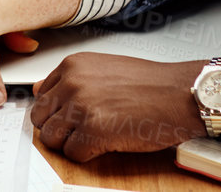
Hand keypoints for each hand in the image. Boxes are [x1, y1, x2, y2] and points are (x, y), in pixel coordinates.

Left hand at [30, 54, 207, 160]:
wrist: (180, 94)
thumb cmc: (150, 84)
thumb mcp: (103, 68)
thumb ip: (70, 79)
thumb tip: (39, 90)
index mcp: (73, 65)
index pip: (40, 95)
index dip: (54, 112)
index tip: (67, 118)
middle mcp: (72, 83)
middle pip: (40, 118)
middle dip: (58, 129)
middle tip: (81, 132)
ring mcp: (81, 107)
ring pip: (51, 138)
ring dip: (70, 144)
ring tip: (94, 138)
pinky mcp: (94, 132)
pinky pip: (73, 154)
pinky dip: (87, 155)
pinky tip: (105, 144)